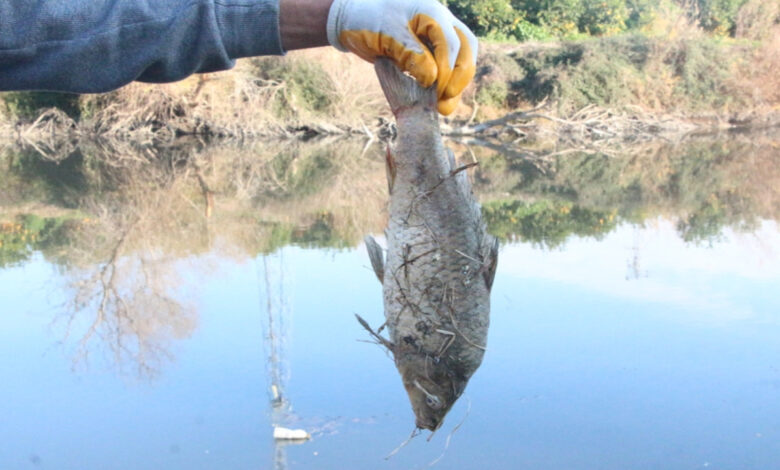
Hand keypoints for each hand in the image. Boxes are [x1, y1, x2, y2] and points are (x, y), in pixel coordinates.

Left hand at [326, 0, 477, 114]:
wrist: (352, 22)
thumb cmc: (368, 22)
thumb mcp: (388, 36)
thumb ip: (411, 55)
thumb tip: (433, 79)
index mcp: (431, 14)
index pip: (451, 43)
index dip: (449, 69)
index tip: (438, 92)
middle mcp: (441, 23)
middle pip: (466, 49)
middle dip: (460, 76)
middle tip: (446, 99)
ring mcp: (438, 37)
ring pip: (461, 59)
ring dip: (456, 84)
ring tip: (443, 108)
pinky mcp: (432, 51)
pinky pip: (448, 68)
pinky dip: (446, 85)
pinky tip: (438, 103)